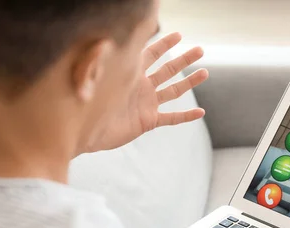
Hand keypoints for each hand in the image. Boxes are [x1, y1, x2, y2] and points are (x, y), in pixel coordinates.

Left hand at [82, 33, 208, 153]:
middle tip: (200, 50)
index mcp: (129, 73)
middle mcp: (141, 87)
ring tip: (205, 73)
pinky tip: (200, 112)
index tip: (178, 36)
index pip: (150, 54)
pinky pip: (171, 117)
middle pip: (167, 70)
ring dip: (189, 82)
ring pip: (173, 91)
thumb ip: (100, 60)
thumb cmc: (86, 103)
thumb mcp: (94, 77)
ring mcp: (147, 104)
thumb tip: (103, 41)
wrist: (84, 131)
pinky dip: (186, 116)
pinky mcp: (148, 121)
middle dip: (184, 60)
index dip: (164, 44)